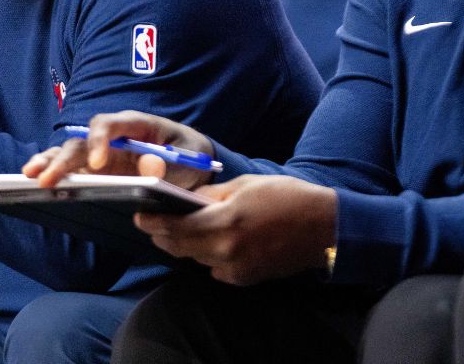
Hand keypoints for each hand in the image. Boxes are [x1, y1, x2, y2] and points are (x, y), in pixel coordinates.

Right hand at [22, 110, 214, 190]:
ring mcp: (102, 151)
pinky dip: (53, 173)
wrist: (191, 164)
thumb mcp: (187, 161)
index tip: (98, 164)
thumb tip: (150, 167)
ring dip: (50, 163)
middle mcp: (113, 136)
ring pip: (70, 151)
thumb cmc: (188, 158)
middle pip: (83, 141)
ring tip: (30, 176)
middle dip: (65, 159)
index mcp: (136, 125)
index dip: (100, 141)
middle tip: (48, 179)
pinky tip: (34, 183)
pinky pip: (71, 169)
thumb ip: (172, 165)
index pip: (110, 124)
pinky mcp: (96, 169)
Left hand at [134, 175, 336, 285]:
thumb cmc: (286, 197)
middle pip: (180, 247)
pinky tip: (214, 242)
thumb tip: (187, 200)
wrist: (324, 229)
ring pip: (196, 258)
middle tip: (152, 223)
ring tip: (180, 229)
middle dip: (163, 235)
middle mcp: (226, 250)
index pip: (175, 227)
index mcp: (225, 222)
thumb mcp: (245, 185)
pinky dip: (208, 255)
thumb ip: (211, 195)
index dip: (153, 222)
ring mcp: (235, 268)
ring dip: (186, 245)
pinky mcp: (244, 279)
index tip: (139, 215)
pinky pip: (214, 268)